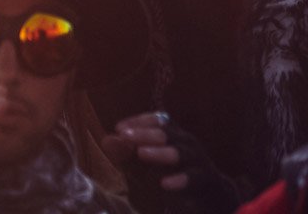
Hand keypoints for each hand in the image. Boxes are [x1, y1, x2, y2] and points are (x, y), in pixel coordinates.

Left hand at [112, 114, 236, 210]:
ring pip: (181, 152)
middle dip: (144, 133)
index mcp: (174, 134)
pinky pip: (195, 178)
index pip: (157, 120)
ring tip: (141, 154)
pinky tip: (165, 184)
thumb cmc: (174, 176)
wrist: (213, 199)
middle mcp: (187, 143)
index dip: (138, 121)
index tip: (119, 128)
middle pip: (167, 132)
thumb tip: (106, 140)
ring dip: (160, 152)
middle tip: (125, 137)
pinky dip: (180, 180)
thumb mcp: (148, 167)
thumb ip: (129, 154)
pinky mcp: (208, 181)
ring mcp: (200, 161)